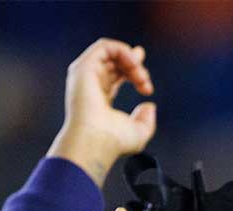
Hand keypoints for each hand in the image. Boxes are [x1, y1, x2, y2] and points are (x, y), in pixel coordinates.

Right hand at [47, 39, 155, 185]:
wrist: (95, 141)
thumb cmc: (114, 142)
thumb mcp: (138, 133)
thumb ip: (146, 120)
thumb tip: (149, 105)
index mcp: (99, 98)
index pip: (116, 75)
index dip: (134, 72)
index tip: (147, 87)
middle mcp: (90, 85)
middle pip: (115, 62)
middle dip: (136, 65)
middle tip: (145, 81)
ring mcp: (85, 75)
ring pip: (112, 53)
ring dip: (132, 61)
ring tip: (140, 77)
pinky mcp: (83, 67)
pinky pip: (104, 46)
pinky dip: (122, 50)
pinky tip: (134, 64)